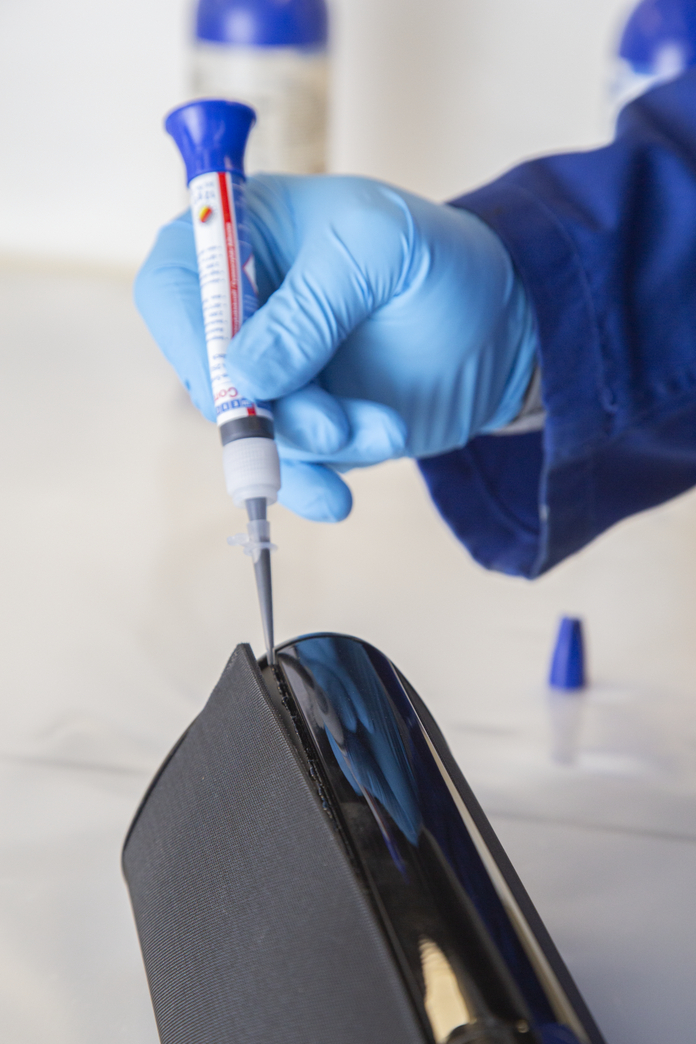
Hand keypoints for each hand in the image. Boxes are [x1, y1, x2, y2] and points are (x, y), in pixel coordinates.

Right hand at [134, 174, 536, 520]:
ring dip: (316, 442)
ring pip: (256, 430)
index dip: (192, 340)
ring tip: (386, 429)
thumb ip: (309, 307)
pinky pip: (287, 465)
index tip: (238, 384)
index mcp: (240, 236)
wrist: (502, 326)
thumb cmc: (438, 259)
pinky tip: (339, 498)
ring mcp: (272, 374)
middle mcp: (243, 309)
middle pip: (209, 375)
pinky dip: (312, 484)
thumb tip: (244, 377)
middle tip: (335, 425)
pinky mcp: (302, 424)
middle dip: (273, 412)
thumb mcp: (379, 251)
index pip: (175, 287)